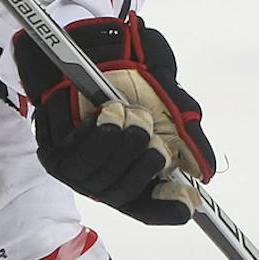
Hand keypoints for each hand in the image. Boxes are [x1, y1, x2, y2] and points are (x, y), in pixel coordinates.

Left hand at [14, 16, 215, 225]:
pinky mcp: (54, 155)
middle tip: (147, 123)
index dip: (171, 208)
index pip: (153, 211)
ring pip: (104, 176)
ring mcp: (79, 172)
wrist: (96, 48)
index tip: (189, 197)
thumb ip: (189, 139)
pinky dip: (98, 131)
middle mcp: (107, 180)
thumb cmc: (134, 78)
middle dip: (146, 156)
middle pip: (129, 194)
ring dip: (122, 139)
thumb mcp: (171, 105)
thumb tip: (204, 172)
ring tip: (122, 109)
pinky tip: (104, 110)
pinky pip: (80, 158)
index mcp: (136, 174)